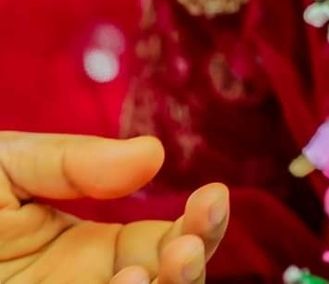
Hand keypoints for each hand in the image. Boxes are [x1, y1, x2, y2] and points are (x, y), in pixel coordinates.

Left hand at [0, 132, 228, 282]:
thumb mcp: (9, 167)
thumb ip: (71, 160)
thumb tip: (155, 153)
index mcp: (85, 251)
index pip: (161, 244)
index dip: (197, 224)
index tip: (214, 195)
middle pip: (169, 281)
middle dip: (196, 259)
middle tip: (191, 242)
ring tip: (176, 258)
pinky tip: (128, 283)